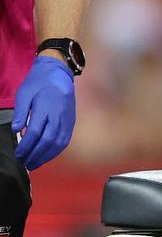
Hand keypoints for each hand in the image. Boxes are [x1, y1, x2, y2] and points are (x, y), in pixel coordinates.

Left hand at [12, 55, 75, 169]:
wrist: (59, 73)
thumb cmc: (39, 82)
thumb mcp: (24, 93)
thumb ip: (20, 112)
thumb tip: (16, 130)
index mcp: (46, 106)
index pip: (36, 132)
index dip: (26, 146)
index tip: (18, 154)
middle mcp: (59, 115)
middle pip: (48, 140)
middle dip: (35, 154)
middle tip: (25, 163)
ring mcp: (67, 119)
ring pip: (58, 143)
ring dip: (46, 156)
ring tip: (34, 164)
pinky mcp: (71, 122)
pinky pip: (64, 140)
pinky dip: (55, 151)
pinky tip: (46, 156)